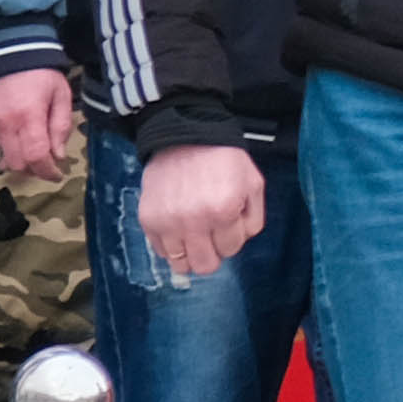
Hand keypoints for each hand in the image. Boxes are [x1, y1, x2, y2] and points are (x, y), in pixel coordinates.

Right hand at [0, 66, 75, 179]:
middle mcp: (5, 124)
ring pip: (0, 163)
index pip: (37, 157)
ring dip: (16, 165)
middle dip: (34, 169)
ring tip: (26, 156)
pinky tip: (9, 149)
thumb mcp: (60, 94)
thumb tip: (59, 155)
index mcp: (30, 115)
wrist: (5, 51)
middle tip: (43, 163)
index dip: (48, 172)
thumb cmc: (39, 73)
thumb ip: (61, 125)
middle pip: (18, 164)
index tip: (56, 175)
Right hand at [137, 144, 265, 278]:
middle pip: (205, 265)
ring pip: (180, 264)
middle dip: (212, 253)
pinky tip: (177, 226)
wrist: (184, 136)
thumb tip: (238, 241)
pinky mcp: (149, 219)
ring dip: (189, 252)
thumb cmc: (221, 159)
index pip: (231, 249)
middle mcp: (194, 220)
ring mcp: (168, 221)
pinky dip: (170, 244)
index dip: (231, 237)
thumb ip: (254, 218)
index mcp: (223, 210)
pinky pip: (160, 251)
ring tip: (192, 233)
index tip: (226, 222)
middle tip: (210, 236)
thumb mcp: (252, 183)